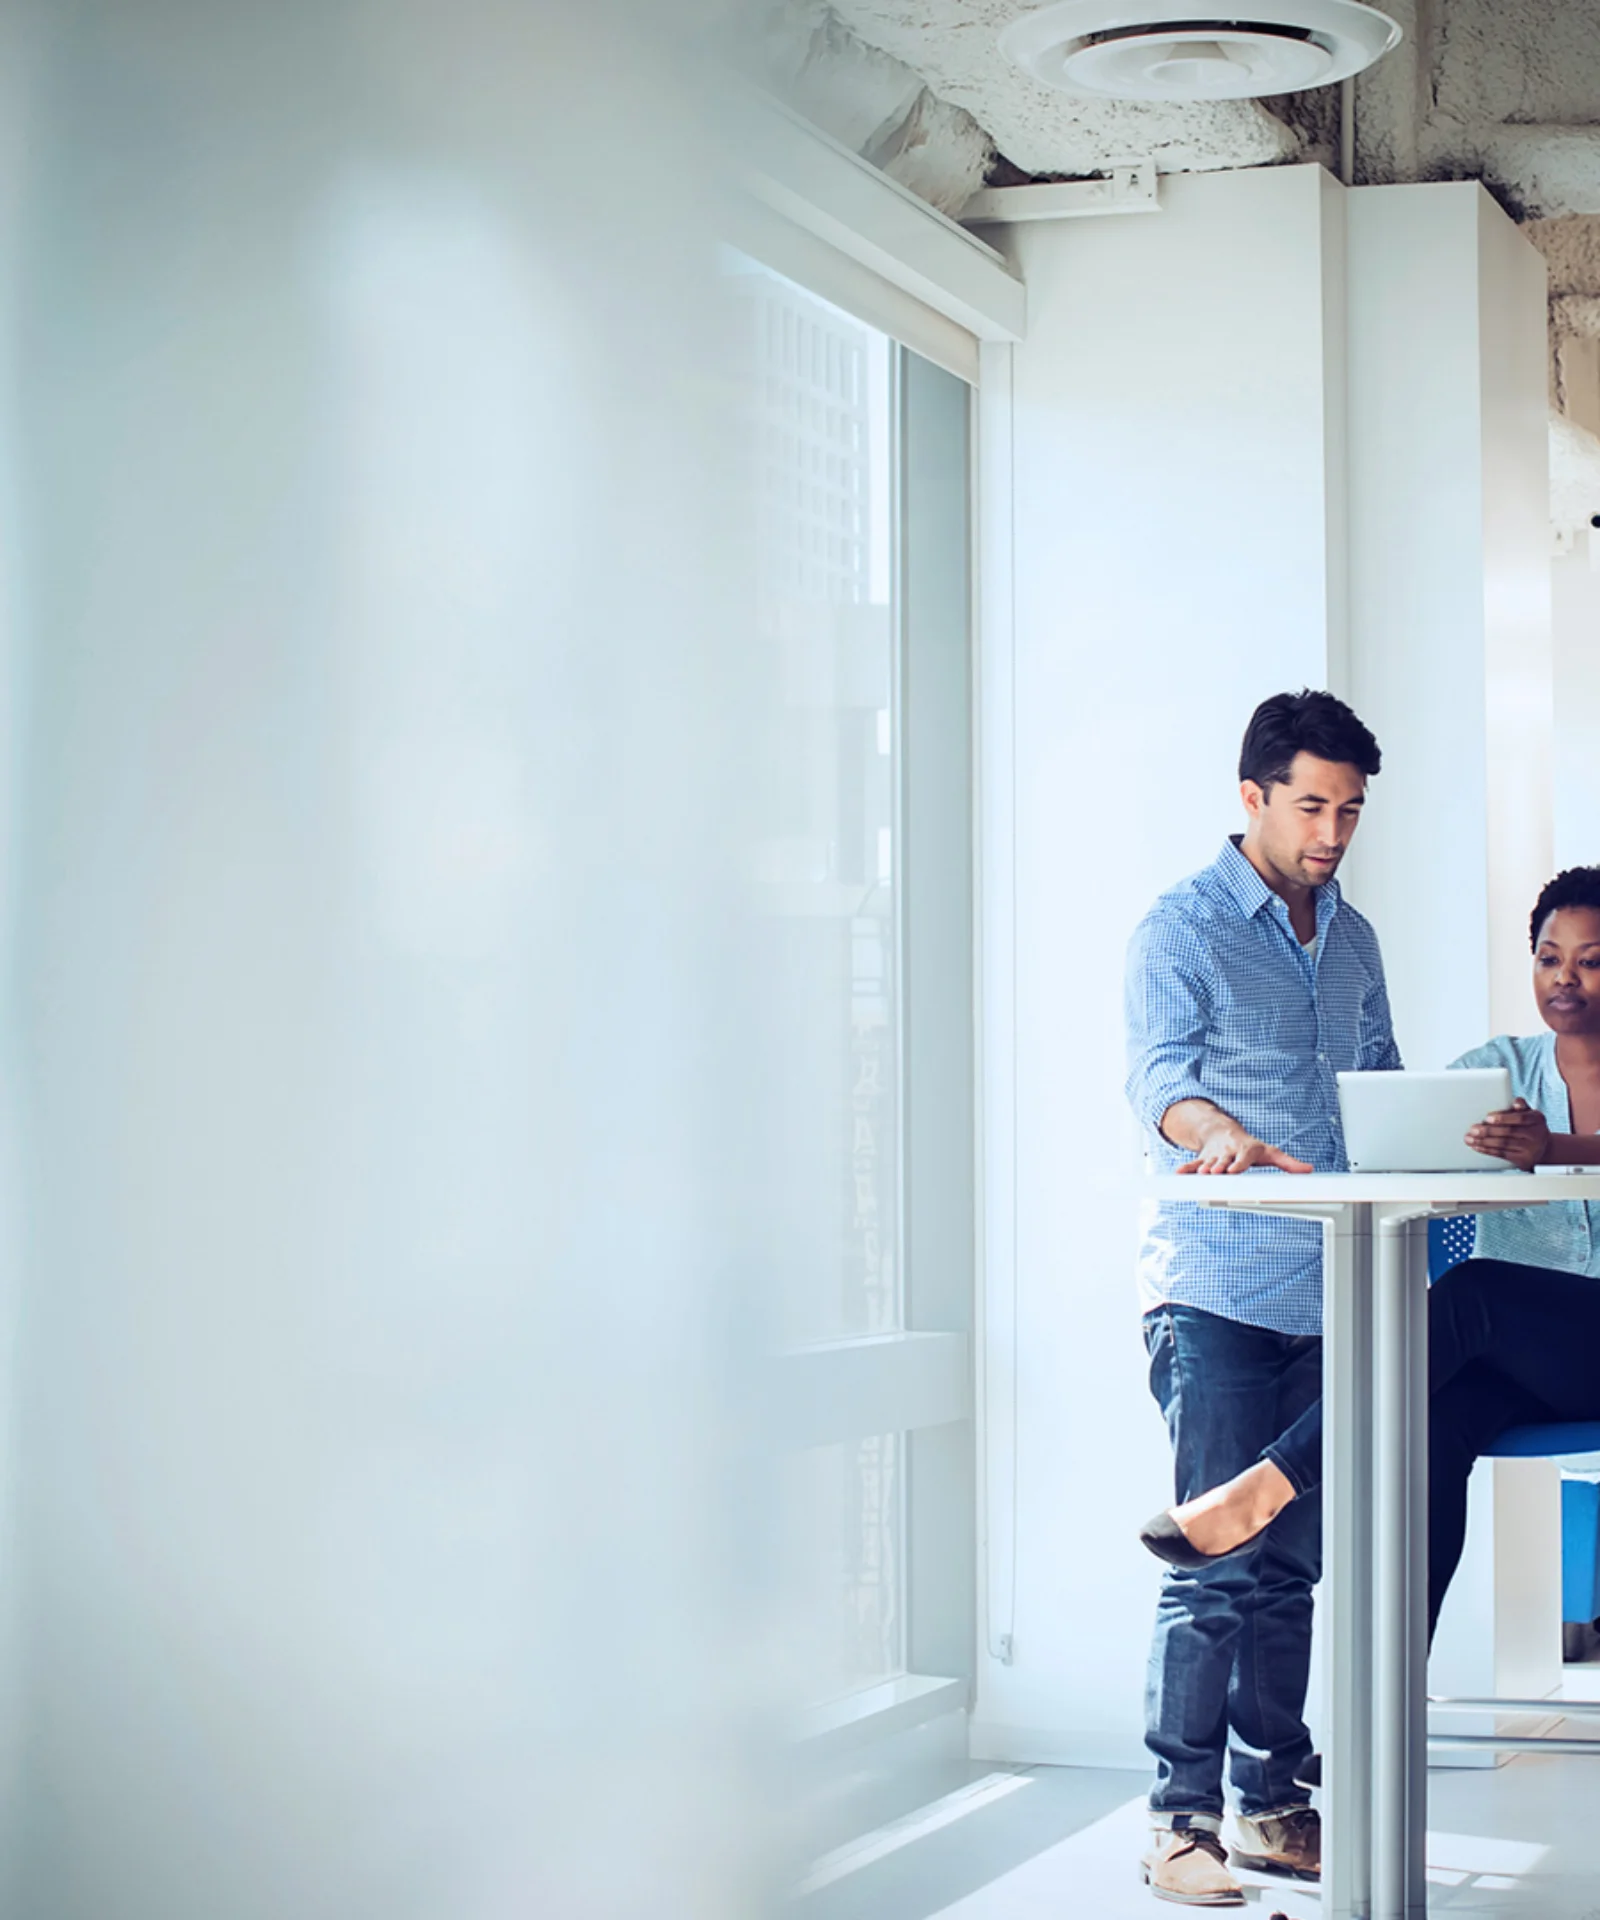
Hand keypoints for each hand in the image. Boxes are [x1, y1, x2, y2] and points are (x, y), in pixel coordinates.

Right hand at [1176, 1118, 1313, 1175]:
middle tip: (1215, 1173)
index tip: (1234, 1170)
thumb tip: (1309, 1170)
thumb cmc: (1250, 1146)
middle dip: (1219, 1167)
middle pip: (1224, 1161)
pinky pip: (1193, 1164)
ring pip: (1208, 1164)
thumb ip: (1287, 1163)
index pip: (1242, 1158)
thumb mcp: (1269, 1152)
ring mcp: (1215, 1156)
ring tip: (1201, 1175)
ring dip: (1203, 1169)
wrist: (1223, 1131)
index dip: (1238, 1164)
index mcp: (1245, 1150)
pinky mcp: (1203, 1159)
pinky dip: (1187, 1169)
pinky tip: (1179, 1174)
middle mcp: (1229, 1153)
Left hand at [1466, 1097, 1549, 1171]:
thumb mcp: (1530, 1114)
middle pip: (1509, 1132)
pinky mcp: (1523, 1160)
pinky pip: (1502, 1154)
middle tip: (1473, 1129)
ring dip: (1483, 1141)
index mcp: (1537, 1119)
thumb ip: (1521, 1106)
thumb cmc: (1531, 1127)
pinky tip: (1477, 1146)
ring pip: (1503, 1144)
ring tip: (1470, 1138)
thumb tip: (1516, 1102)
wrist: (1544, 1149)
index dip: (1503, 1118)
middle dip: (1488, 1131)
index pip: (1520, 1118)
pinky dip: (1487, 1150)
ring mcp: (1531, 1149)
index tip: (1487, 1117)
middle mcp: (1537, 1134)